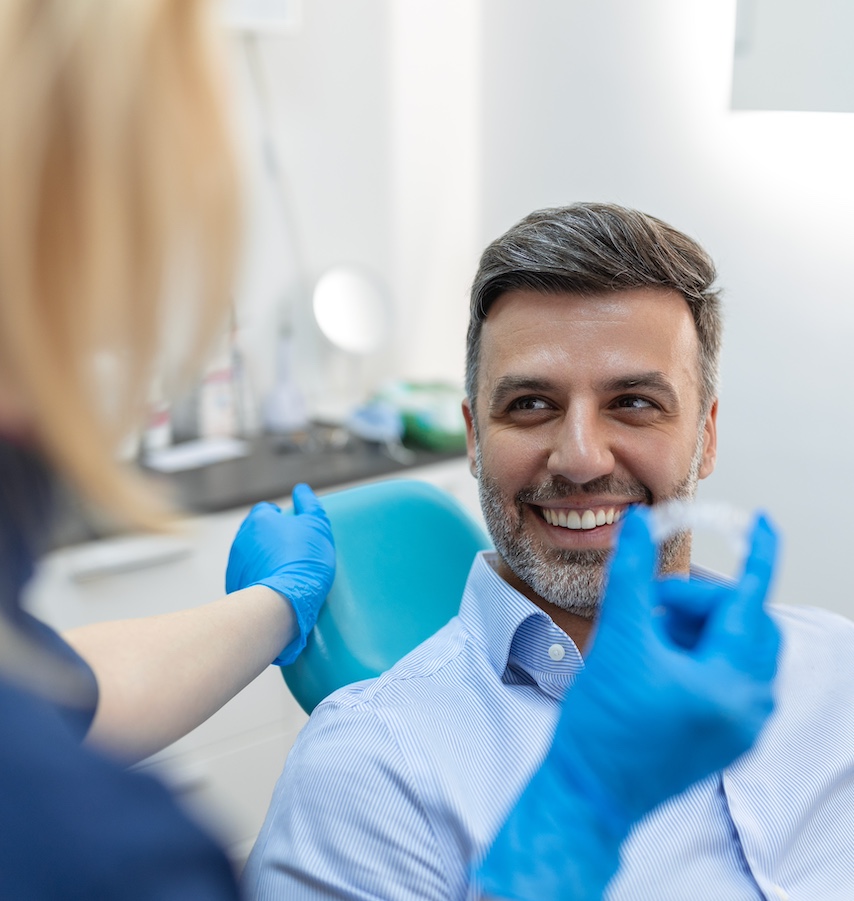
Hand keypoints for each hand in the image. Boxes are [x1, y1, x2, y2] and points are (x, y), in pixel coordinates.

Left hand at [226, 483, 334, 664]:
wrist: (283, 600)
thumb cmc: (303, 559)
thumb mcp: (316, 526)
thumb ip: (309, 504)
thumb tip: (301, 489)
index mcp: (260, 519)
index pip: (266, 510)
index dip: (280, 518)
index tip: (293, 530)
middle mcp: (242, 537)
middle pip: (256, 531)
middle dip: (270, 537)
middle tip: (291, 550)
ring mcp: (235, 561)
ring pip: (250, 553)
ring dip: (263, 557)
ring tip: (284, 570)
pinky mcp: (234, 583)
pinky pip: (247, 574)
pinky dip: (258, 576)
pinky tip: (274, 584)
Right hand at [477, 507, 779, 900]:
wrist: (588, 793)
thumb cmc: (600, 727)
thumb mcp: (616, 641)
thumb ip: (632, 576)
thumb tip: (640, 525)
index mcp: (730, 686)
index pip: (752, 603)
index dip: (759, 555)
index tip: (764, 522)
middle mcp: (747, 708)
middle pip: (744, 626)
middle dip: (700, 603)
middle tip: (654, 604)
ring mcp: (739, 727)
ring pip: (732, 649)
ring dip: (695, 628)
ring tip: (646, 635)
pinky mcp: (723, 737)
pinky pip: (725, 676)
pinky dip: (695, 653)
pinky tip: (654, 658)